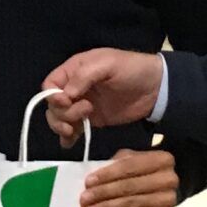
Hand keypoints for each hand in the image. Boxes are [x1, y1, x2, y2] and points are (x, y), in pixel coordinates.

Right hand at [42, 49, 166, 141]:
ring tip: (75, 129)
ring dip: (62, 126)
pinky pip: (72, 131)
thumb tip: (66, 95)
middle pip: (52, 105)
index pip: (50, 84)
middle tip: (86, 112)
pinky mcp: (91, 121)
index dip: (52, 95)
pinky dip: (67, 138)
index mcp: (74, 70)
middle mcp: (74, 88)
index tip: (65, 102)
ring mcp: (82, 106)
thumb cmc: (131, 69)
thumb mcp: (107, 64)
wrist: (155, 88)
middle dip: (62, 113)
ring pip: (59, 119)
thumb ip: (84, 76)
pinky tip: (70, 143)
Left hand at [80, 147, 179, 206]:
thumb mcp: (132, 158)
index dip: (107, 174)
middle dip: (103, 193)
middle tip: (84, 200)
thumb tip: (93, 181)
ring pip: (131, 204)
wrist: (165, 185)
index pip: (130, 166)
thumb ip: (116, 164)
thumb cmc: (143, 169)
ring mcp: (167, 200)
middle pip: (129, 187)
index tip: (88, 182)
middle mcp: (169, 179)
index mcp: (162, 159)